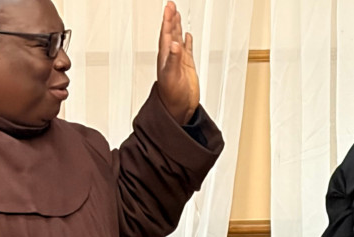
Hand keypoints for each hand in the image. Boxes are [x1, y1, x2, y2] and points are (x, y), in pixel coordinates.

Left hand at [157, 1, 199, 123]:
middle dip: (171, 18)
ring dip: (178, 27)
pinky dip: (187, 41)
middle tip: (171, 4)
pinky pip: (187, 50)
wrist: (178, 109)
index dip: (168, 20)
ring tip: (177, 15)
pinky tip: (187, 37)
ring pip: (178, 39)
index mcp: (166, 56)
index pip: (166, 33)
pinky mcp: (187, 67)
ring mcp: (179, 61)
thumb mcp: (172, 76)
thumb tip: (174, 44)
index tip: (169, 7)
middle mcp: (171, 56)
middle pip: (170, 32)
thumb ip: (173, 59)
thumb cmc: (172, 96)